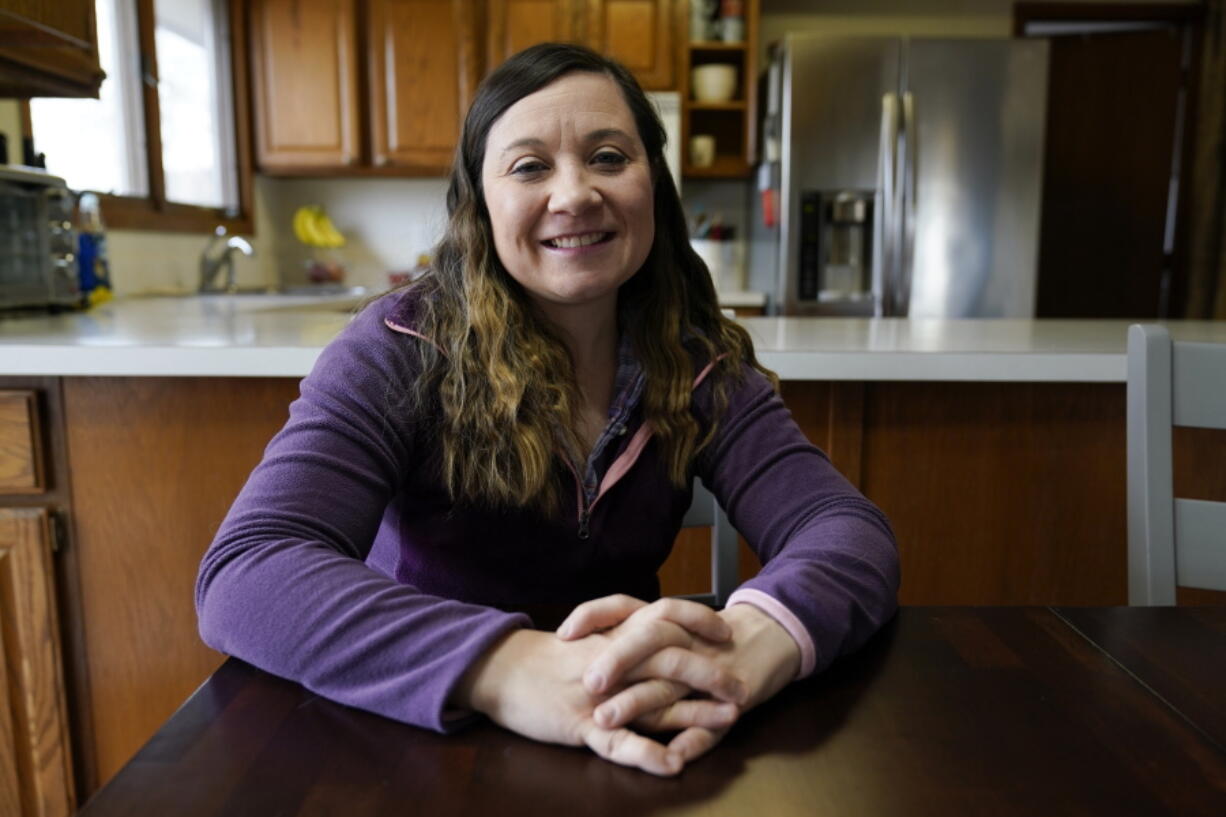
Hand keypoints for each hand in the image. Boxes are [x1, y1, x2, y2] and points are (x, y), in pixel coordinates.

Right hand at [452, 623, 744, 776]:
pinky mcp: (580, 725)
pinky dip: (646, 754)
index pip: (663, 618)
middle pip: (668, 659)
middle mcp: (611, 662)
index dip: (698, 622)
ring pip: (652, 700)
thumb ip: (621, 641)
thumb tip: (657, 641)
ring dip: (693, 712)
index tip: (727, 632)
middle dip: (710, 673)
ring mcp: (598, 695)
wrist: (500, 670)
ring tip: (727, 723)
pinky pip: (617, 742)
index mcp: (612, 637)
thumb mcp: (587, 641)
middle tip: (743, 688)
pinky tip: (672, 765)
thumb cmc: (546, 659)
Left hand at [560, 597, 801, 763]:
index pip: (624, 606)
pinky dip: (693, 741)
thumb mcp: (670, 625)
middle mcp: (683, 640)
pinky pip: (711, 725)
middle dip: (617, 659)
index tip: (563, 633)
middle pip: (650, 638)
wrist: (771, 635)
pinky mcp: (731, 700)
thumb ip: (630, 630)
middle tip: (588, 681)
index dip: (594, 615)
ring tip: (606, 722)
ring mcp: (707, 670)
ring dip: (639, 703)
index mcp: (664, 622)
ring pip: (672, 685)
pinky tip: (673, 757)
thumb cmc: (710, 636)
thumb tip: (576, 641)